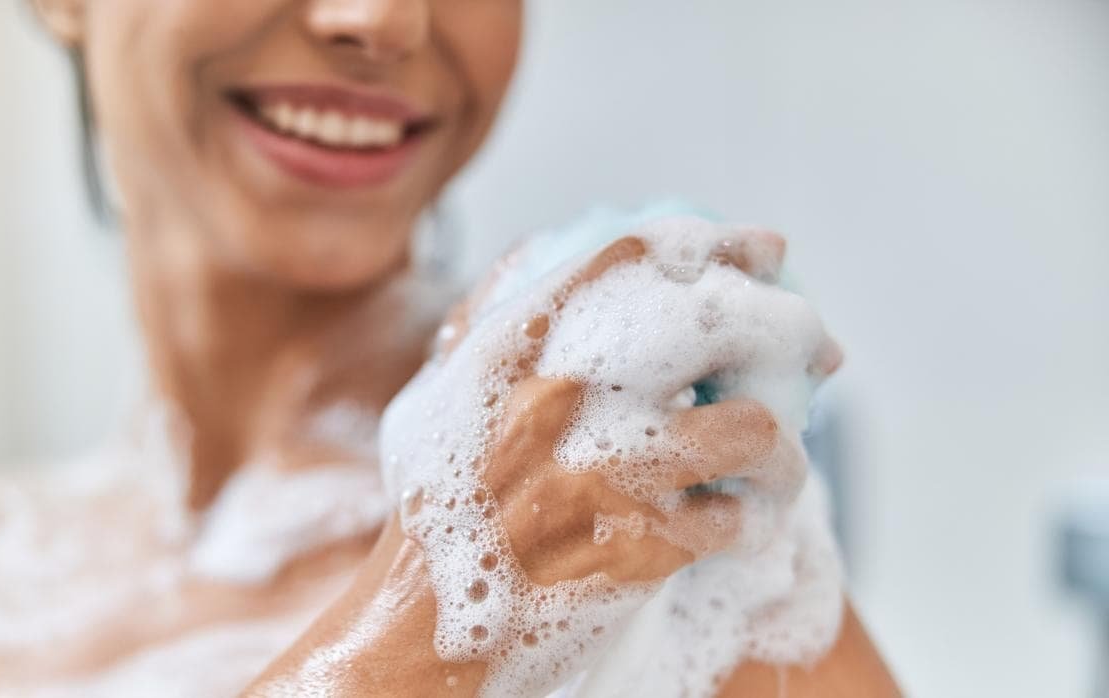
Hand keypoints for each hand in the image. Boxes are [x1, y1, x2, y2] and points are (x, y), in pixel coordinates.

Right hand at [417, 230, 841, 586]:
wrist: (418, 625)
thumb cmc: (436, 509)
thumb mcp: (442, 397)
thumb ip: (491, 325)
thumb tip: (542, 258)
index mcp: (517, 347)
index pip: (638, 257)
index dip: (721, 244)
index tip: (767, 247)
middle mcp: (566, 397)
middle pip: (718, 322)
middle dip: (788, 327)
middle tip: (815, 350)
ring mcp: (606, 473)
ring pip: (751, 428)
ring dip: (779, 447)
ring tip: (771, 461)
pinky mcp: (639, 549)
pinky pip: (737, 518)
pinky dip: (747, 521)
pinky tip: (733, 524)